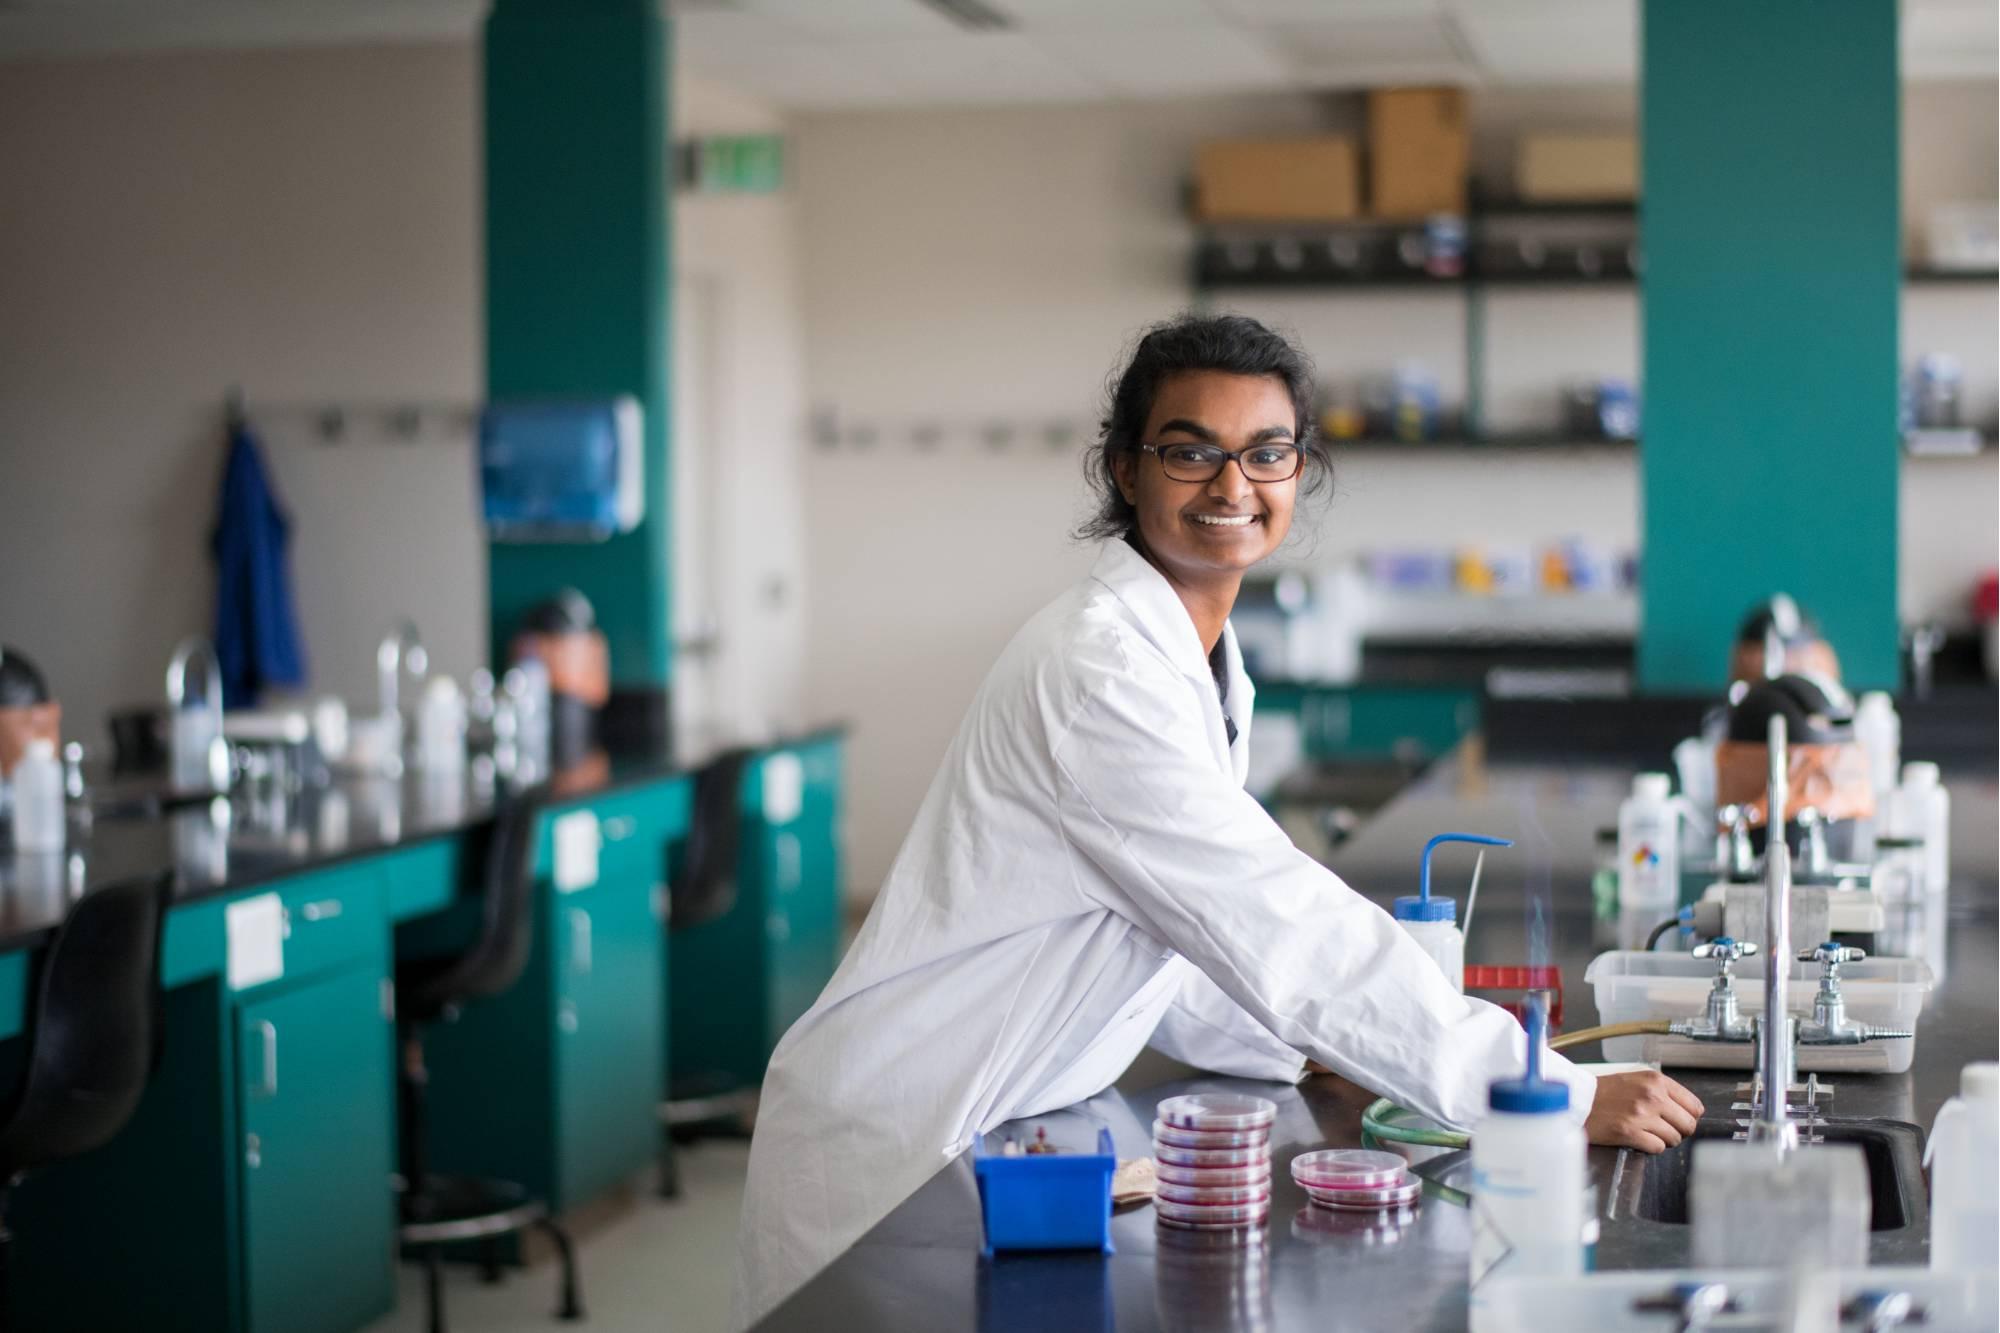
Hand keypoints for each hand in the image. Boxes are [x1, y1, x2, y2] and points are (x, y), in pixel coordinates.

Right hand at [1583, 1071, 1703, 1152]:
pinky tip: (1639, 1139)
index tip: (1679, 1119)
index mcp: (1655, 1081)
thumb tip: (1686, 1111)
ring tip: (1648, 1133)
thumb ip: (1662, 1091)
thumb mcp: (1636, 1079)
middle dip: (1679, 1131)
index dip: (1688, 1116)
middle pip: (1688, 1125)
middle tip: (1665, 1129)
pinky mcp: (1630, 1133)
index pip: (1694, 1106)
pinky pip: (1657, 1148)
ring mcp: (1641, 1115)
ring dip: (1664, 1140)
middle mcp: (1652, 1096)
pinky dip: (1651, 1147)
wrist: (1577, 1099)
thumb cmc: (1604, 1091)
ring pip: (1674, 1138)